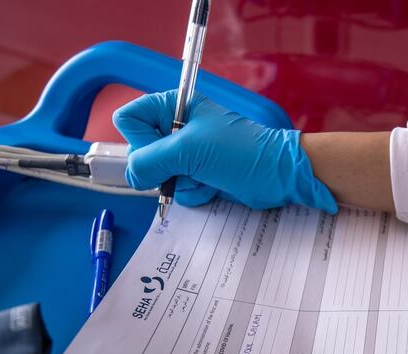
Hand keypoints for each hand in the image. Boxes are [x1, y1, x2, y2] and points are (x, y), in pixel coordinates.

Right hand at [112, 91, 337, 213]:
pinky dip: (195, 193)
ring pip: (160, 176)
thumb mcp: (188, 151)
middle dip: (164, 167)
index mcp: (172, 107)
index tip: (164, 149)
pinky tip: (215, 186)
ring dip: (183, 182)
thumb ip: (150, 160)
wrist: (278, 175)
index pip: (129, 120)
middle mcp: (177, 128)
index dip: (140, 140)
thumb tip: (133, 175)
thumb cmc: (241, 152)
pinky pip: (178, 190)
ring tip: (208, 176)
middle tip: (188, 165)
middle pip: (142, 153)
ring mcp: (188, 154)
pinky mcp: (199, 175)